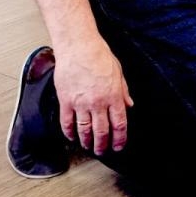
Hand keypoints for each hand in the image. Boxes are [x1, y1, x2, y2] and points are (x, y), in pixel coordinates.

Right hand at [54, 38, 132, 155]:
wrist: (79, 46)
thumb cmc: (99, 55)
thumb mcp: (118, 72)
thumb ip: (123, 91)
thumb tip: (129, 105)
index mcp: (113, 96)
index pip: (119, 124)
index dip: (120, 139)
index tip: (118, 146)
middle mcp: (98, 103)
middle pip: (101, 132)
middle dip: (103, 145)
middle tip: (102, 151)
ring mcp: (81, 103)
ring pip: (84, 130)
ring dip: (86, 142)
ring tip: (88, 146)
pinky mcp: (66, 100)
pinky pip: (67, 122)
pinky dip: (69, 132)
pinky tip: (72, 136)